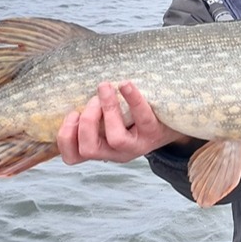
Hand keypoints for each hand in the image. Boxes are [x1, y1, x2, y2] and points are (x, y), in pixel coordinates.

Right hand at [57, 80, 189, 163]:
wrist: (175, 119)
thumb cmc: (134, 115)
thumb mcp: (111, 117)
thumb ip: (93, 110)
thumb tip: (71, 84)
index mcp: (101, 149)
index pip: (73, 157)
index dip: (65, 137)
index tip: (71, 113)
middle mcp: (117, 153)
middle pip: (90, 149)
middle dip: (86, 121)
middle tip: (92, 100)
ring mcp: (137, 146)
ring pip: (115, 138)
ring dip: (107, 109)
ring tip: (105, 87)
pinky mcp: (154, 133)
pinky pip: (142, 118)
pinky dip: (132, 99)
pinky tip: (125, 84)